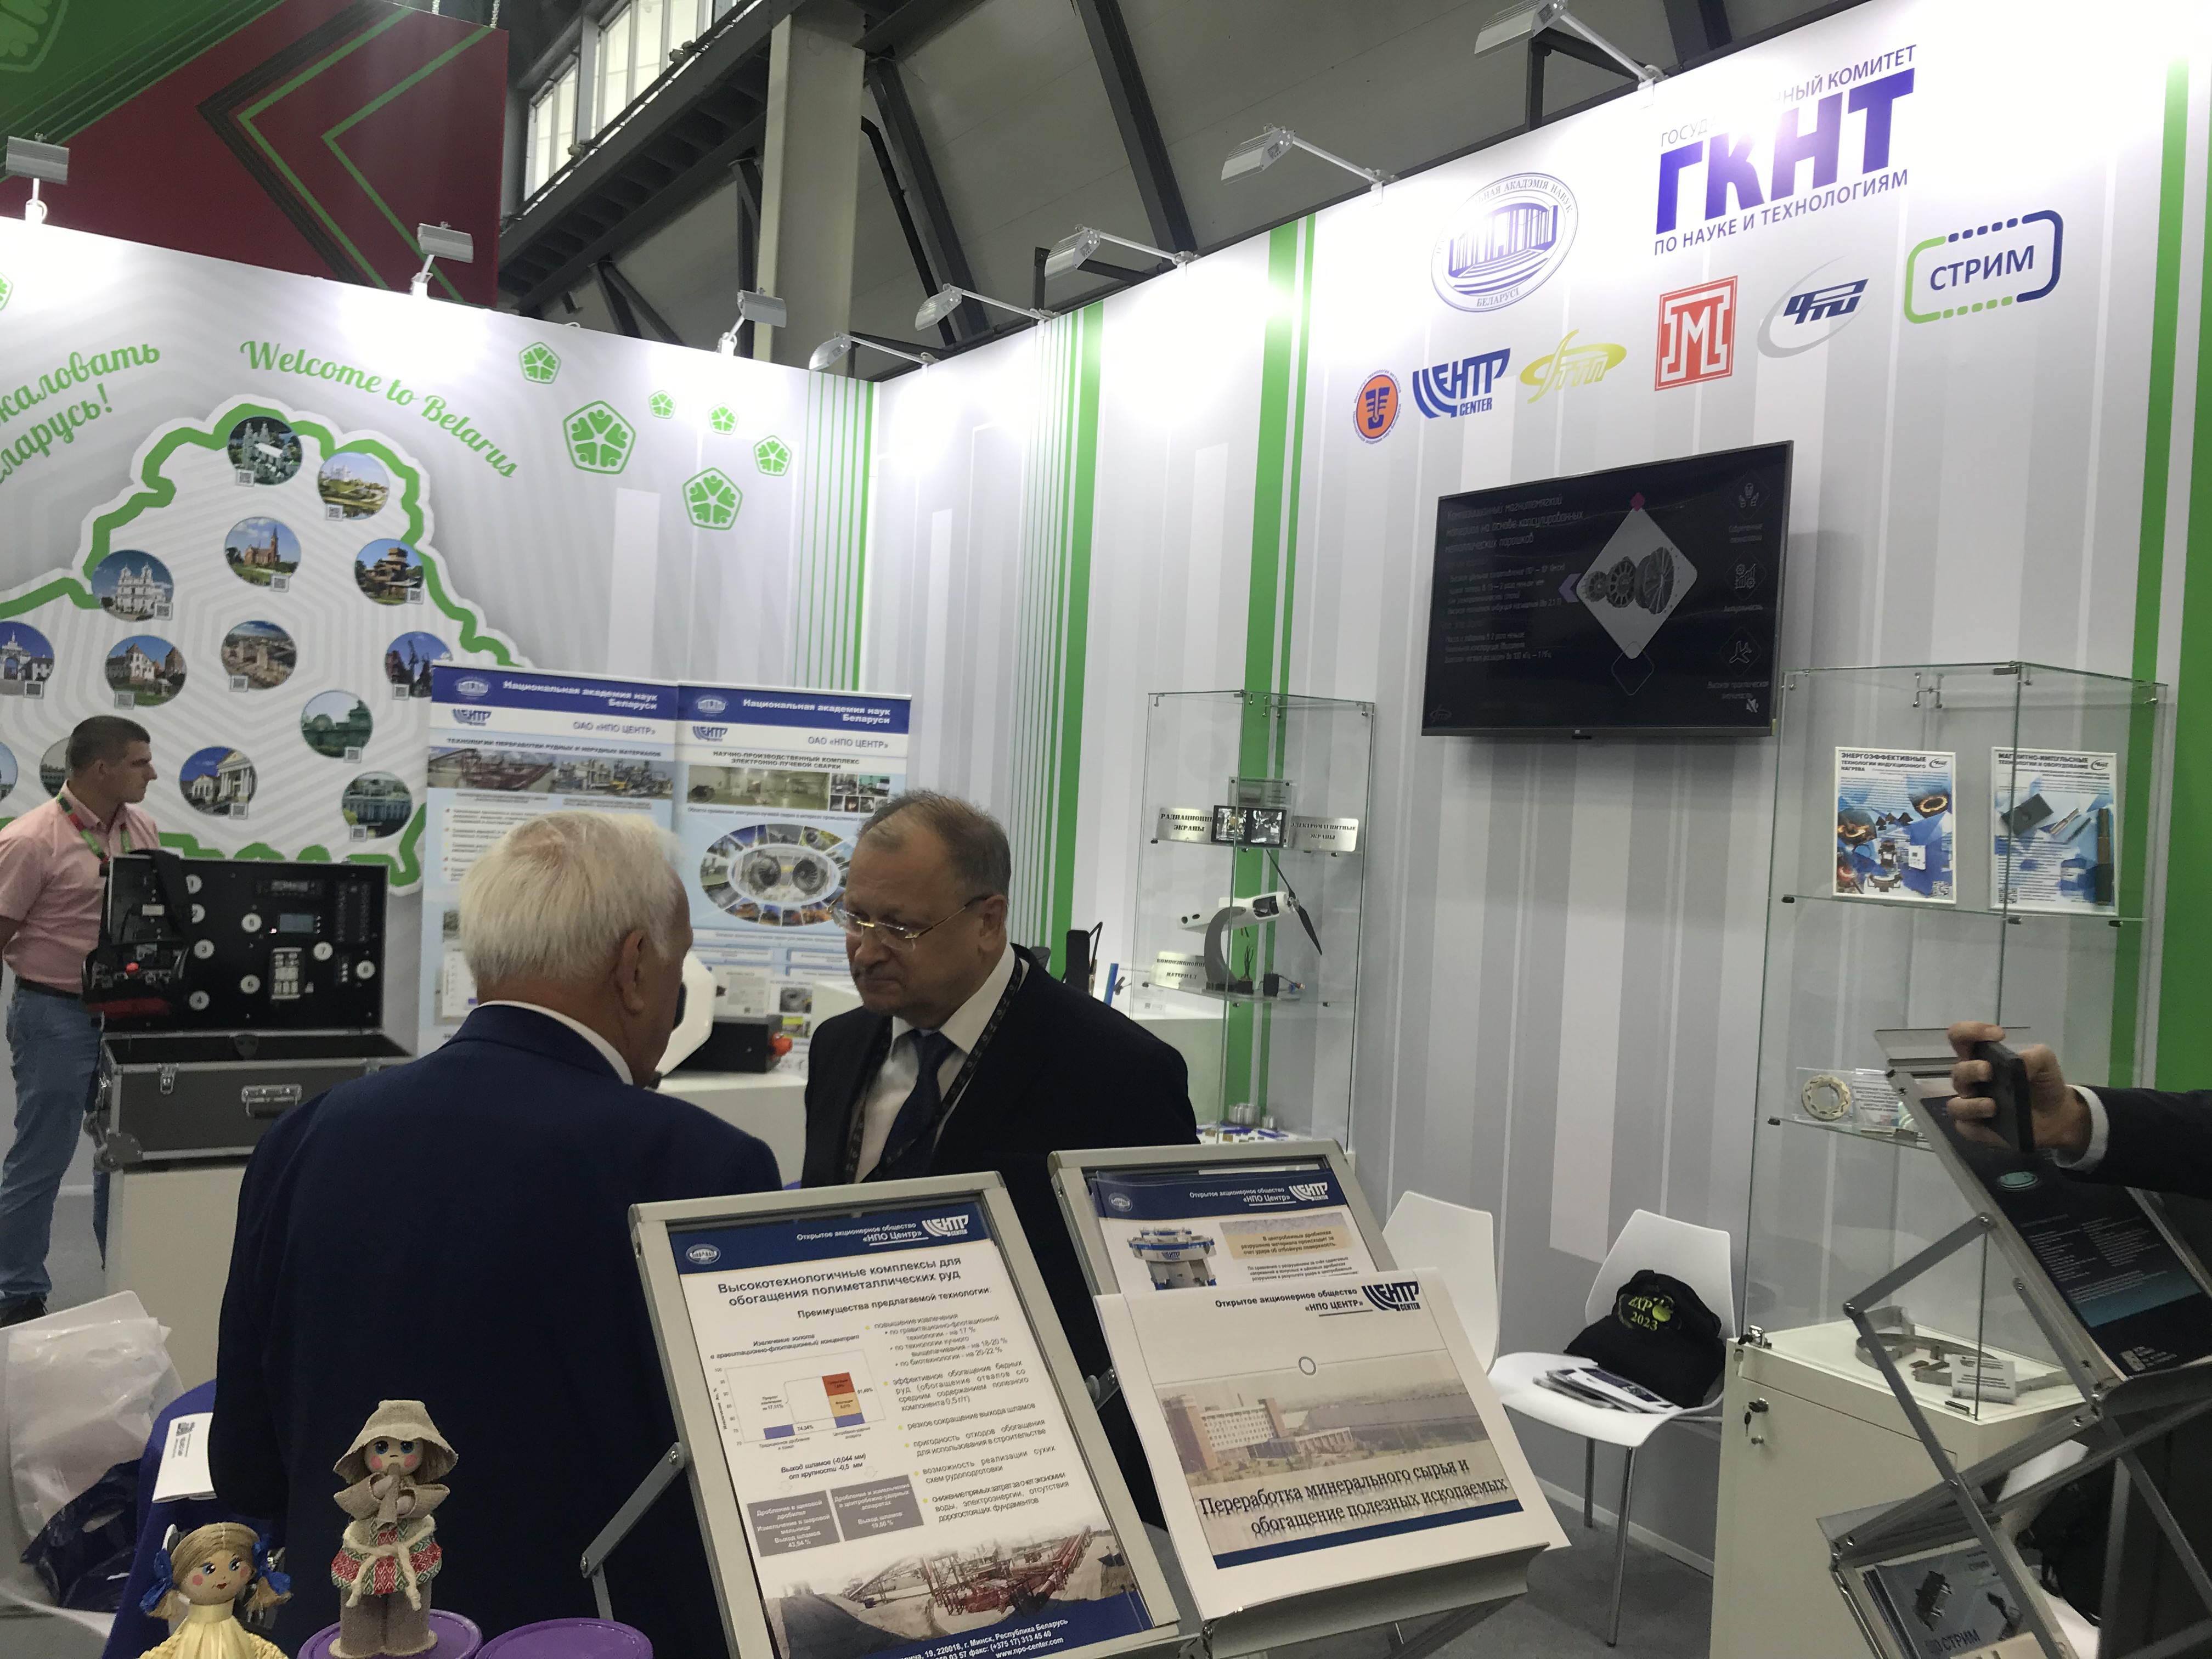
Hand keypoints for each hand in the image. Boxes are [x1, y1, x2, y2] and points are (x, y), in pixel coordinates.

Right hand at [1945, 1021, 2090, 1156]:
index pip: (1961, 1038)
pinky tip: (1990, 1119)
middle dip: (1971, 1069)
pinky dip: (1974, 1123)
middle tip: (1988, 1071)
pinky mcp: (1976, 1128)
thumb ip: (2034, 1056)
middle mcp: (1971, 1081)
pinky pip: (1964, 1126)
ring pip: (1956, 1104)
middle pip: (1958, 1071)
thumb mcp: (2045, 1062)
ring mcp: (1971, 1105)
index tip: (1998, 1035)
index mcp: (1981, 1058)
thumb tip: (2019, 1064)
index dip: (1971, 1031)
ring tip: (1992, 1105)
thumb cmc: (2043, 1084)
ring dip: (1971, 1103)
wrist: (2057, 1116)